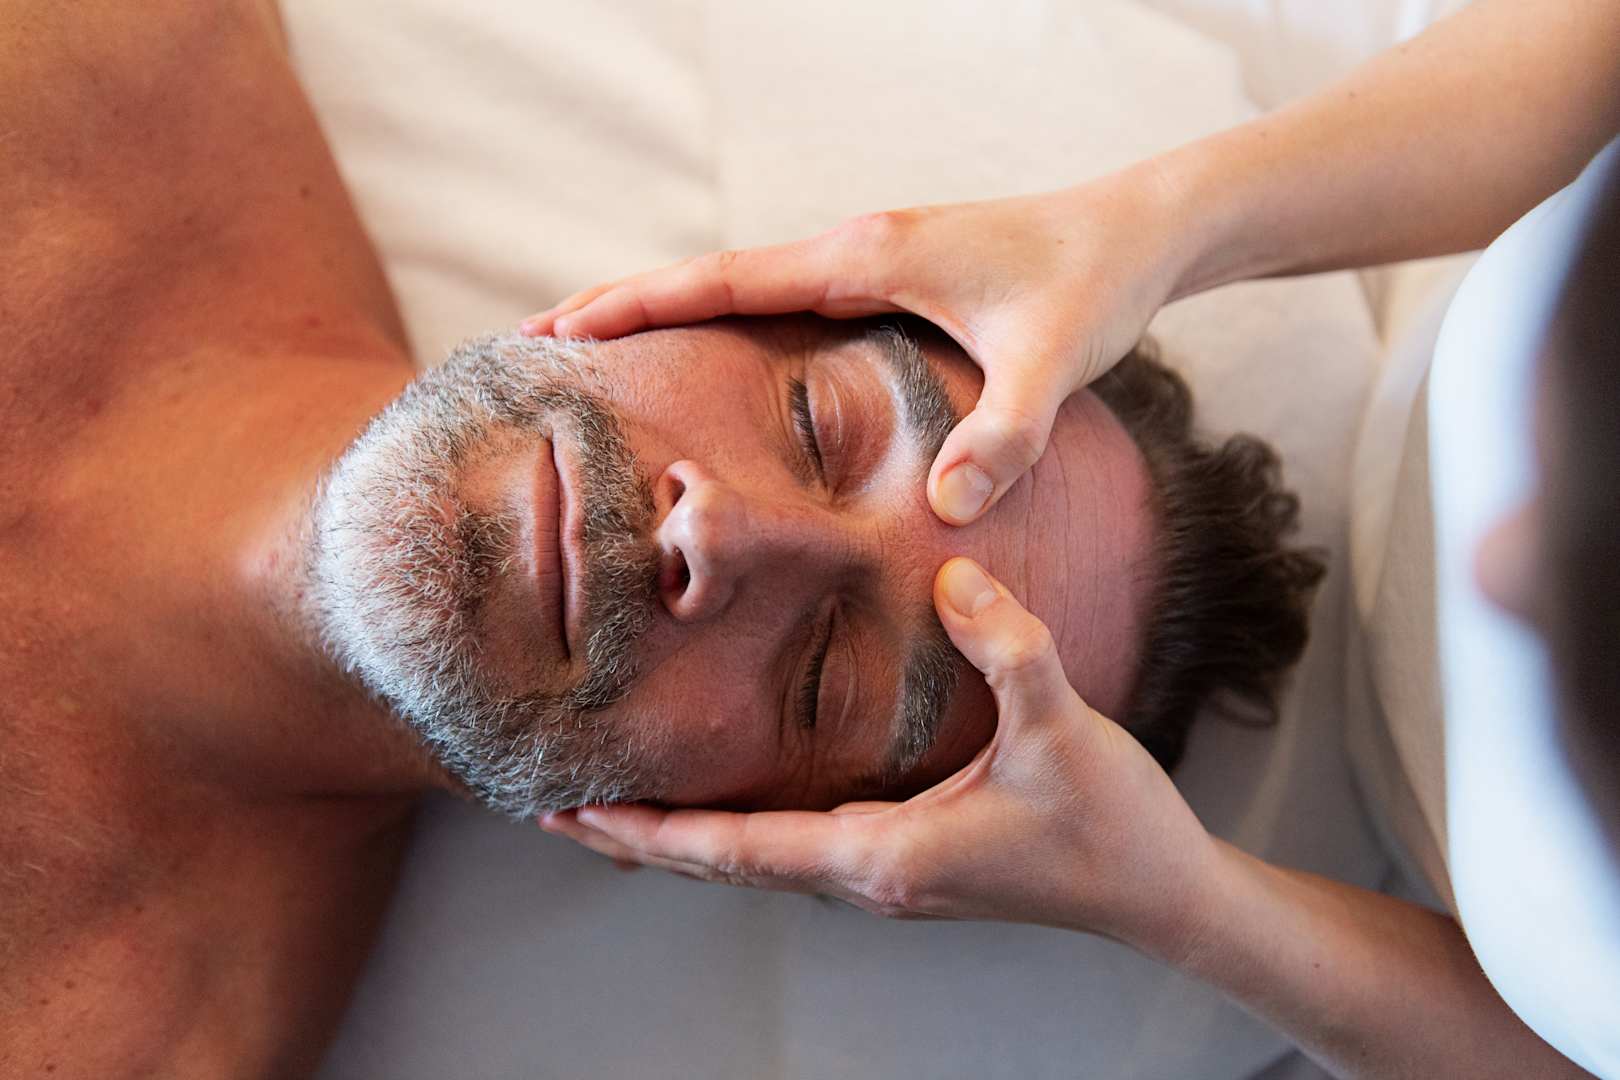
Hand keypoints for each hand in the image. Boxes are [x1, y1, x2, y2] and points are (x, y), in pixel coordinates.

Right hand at [521, 166, 1193, 525]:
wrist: (1138, 231)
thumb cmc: (1093, 285)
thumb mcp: (1053, 366)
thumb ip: (1002, 437)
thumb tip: (944, 515)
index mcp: (866, 258)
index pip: (722, 281)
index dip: (636, 307)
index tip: (557, 332)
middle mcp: (852, 249)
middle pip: (707, 277)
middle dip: (620, 306)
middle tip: (534, 345)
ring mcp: (866, 260)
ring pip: (739, 287)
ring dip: (665, 313)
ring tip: (594, 355)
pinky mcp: (886, 279)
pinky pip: (780, 302)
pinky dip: (723, 324)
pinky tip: (708, 361)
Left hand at [540, 557, 1217, 957]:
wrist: (1162, 895)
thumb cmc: (1112, 826)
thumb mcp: (1063, 725)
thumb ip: (1008, 644)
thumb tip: (951, 573)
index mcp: (884, 855)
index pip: (737, 850)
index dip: (651, 832)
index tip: (577, 812)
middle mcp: (870, 877)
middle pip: (725, 864)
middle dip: (640, 840)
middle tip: (558, 806)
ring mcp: (888, 876)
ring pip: (756, 860)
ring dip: (683, 838)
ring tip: (617, 805)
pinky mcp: (909, 862)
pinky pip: (794, 850)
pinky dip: (737, 831)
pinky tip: (726, 802)